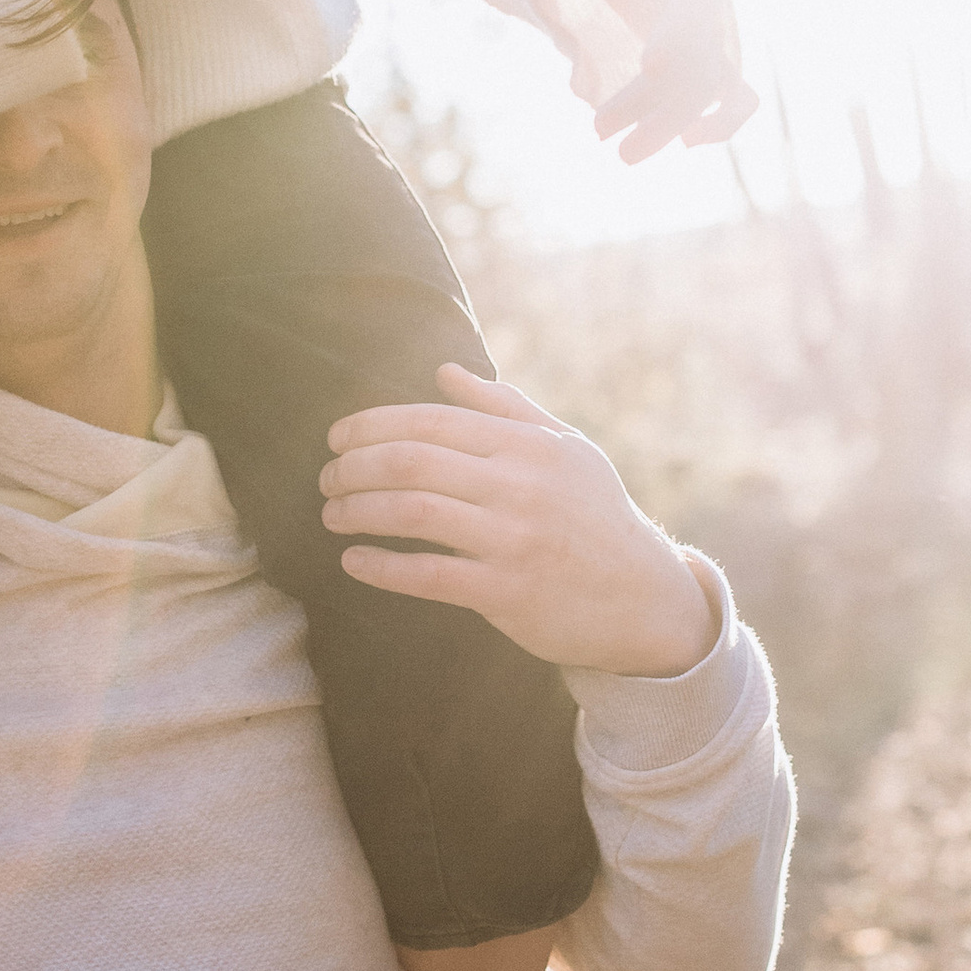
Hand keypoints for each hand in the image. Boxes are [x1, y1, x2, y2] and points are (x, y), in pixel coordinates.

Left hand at [322, 364, 717, 677]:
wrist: (644, 599)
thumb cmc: (597, 516)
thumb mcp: (566, 449)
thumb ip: (504, 408)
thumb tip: (445, 371)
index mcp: (527, 445)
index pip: (429, 421)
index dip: (371, 426)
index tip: (336, 438)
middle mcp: (518, 485)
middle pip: (409, 462)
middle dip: (353, 467)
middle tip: (325, 479)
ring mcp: (513, 539)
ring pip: (411, 512)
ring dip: (357, 510)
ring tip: (331, 515)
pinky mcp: (507, 593)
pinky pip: (428, 575)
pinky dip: (382, 566)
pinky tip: (353, 561)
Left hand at [497, 0, 754, 162]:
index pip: (690, 7)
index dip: (677, 35)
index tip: (650, 66)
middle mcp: (716, 10)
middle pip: (696, 60)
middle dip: (650, 101)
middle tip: (596, 132)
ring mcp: (725, 41)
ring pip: (714, 89)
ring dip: (673, 123)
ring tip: (624, 155)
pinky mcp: (724, 68)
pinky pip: (738, 100)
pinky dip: (721, 124)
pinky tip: (686, 145)